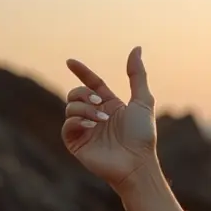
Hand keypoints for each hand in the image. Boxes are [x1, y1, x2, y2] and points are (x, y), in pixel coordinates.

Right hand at [62, 46, 158, 190]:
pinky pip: (67, 124)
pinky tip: (92, 126)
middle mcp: (96, 115)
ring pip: (70, 107)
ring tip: (102, 119)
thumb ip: (137, 75)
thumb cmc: (143, 134)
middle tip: (100, 101)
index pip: (92, 83)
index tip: (70, 61)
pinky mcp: (76, 143)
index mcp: (111, 104)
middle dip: (85, 93)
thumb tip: (136, 48)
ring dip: (86, 108)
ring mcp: (85, 129)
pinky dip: (78, 121)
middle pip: (77, 93)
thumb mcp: (142, 100)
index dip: (81, 72)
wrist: (137, 162)